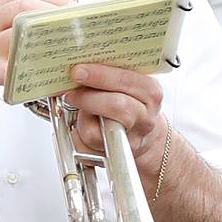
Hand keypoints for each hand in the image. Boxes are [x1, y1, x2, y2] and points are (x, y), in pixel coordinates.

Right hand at [0, 0, 68, 124]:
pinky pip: (18, 70)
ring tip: (72, 52)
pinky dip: (39, 76)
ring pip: (25, 35)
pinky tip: (51, 82)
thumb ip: (7, 30)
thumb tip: (43, 32)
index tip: (71, 8)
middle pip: (27, 8)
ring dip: (53, 44)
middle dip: (58, 16)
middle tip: (78, 29)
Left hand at [69, 58, 168, 187]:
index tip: (78, 71)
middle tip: (71, 92)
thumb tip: (79, 66)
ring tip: (76, 105)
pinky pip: (88, 146)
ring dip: (82, 117)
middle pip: (117, 106)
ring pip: (99, 130)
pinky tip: (81, 124)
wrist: (144, 135)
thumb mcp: (130, 83)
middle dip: (88, 97)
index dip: (100, 75)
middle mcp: (144, 116)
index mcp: (150, 92)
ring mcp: (132, 139)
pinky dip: (78, 133)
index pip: (126, 81)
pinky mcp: (115, 155)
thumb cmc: (131, 102)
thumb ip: (111, 72)